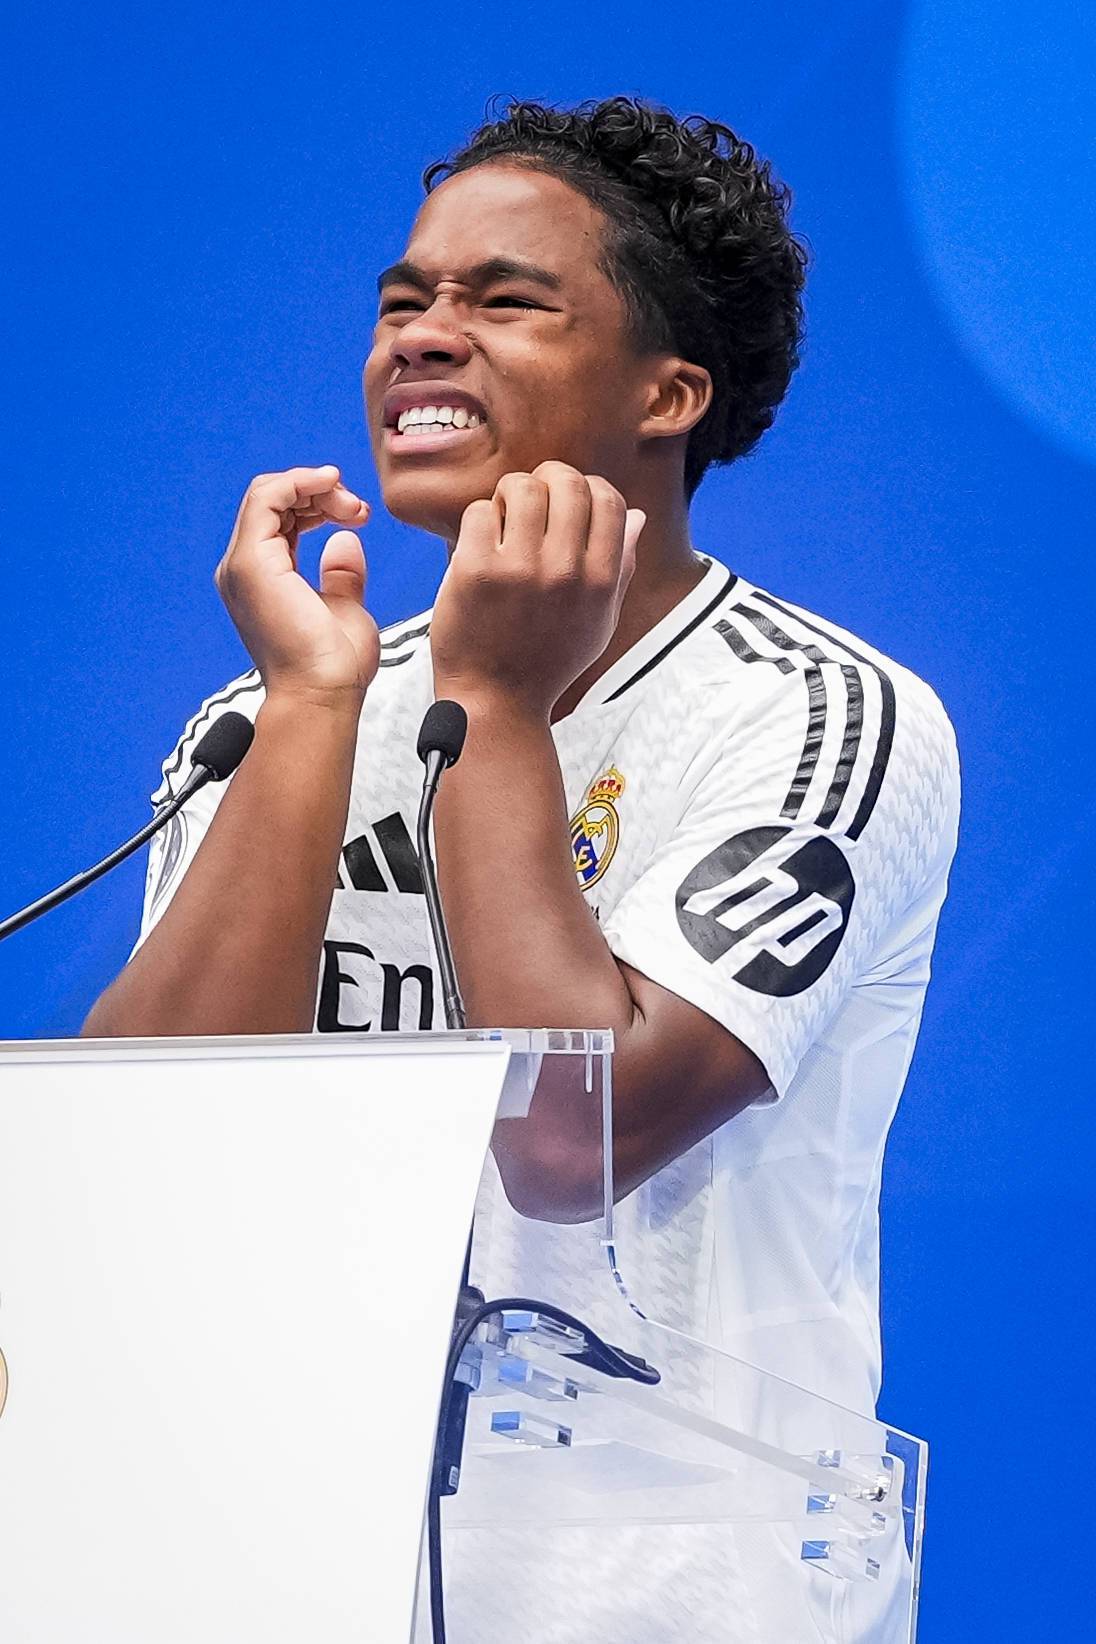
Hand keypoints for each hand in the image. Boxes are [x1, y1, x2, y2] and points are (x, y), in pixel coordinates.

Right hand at [215, 466, 379, 708]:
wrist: (323, 694)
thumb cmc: (334, 667)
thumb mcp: (345, 609)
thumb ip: (341, 576)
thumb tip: (346, 542)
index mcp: (263, 579)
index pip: (281, 518)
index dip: (319, 503)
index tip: (359, 513)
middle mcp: (243, 570)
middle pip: (273, 501)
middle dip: (320, 493)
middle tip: (359, 508)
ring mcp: (242, 565)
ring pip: (268, 494)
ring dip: (314, 487)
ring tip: (352, 505)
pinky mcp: (250, 562)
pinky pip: (266, 498)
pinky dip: (299, 482)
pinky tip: (330, 483)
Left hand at [430, 462, 644, 714]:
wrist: (497, 702)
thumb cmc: (547, 661)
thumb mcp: (599, 622)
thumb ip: (621, 568)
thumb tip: (637, 516)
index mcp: (600, 581)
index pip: (608, 499)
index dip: (587, 488)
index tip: (568, 502)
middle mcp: (566, 572)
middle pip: (567, 482)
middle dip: (548, 479)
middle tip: (531, 499)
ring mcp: (520, 571)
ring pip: (522, 487)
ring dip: (511, 494)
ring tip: (504, 518)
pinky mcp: (476, 573)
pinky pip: (481, 511)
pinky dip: (480, 520)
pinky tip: (480, 543)